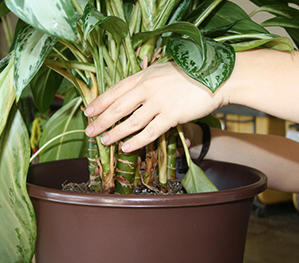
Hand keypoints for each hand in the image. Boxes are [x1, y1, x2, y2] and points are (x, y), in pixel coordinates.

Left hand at [84, 61, 226, 151]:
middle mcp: (148, 88)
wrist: (217, 76)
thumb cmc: (189, 73)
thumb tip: (130, 93)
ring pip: (130, 122)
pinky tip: (125, 148)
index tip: (88, 112)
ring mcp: (159, 102)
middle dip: (101, 121)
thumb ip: (145, 81)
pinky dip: (136, 142)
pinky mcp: (171, 115)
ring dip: (115, 133)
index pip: (115, 90)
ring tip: (104, 141)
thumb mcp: (161, 70)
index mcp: (143, 75)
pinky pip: (149, 132)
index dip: (100, 102)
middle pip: (118, 107)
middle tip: (89, 131)